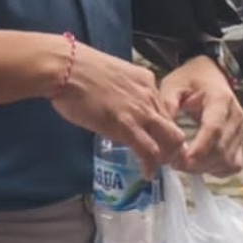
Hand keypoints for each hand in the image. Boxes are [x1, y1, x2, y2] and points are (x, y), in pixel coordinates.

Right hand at [51, 41, 185, 177]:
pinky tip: (147, 173)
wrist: (69, 69)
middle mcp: (150, 94)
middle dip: (172, 145)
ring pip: (170, 139)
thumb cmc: (80, 70)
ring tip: (156, 168)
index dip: (161, 126)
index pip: (163, 108)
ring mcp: (141, 111)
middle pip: (173, 125)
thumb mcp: (113, 76)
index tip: (156, 137)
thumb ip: (122, 91)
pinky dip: (151, 166)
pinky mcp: (127, 127)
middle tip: (162, 157)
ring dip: (166, 157)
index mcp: (145, 80)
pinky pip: (149, 151)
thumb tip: (117, 106)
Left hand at [159, 55, 242, 176]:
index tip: (181, 160)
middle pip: (220, 149)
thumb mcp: (173, 86)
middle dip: (197, 163)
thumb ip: (167, 107)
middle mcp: (235, 116)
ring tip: (184, 162)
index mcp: (220, 100)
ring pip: (227, 161)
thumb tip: (161, 133)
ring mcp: (240, 130)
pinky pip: (233, 164)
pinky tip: (200, 164)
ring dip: (205, 168)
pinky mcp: (239, 140)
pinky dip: (217, 169)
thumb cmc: (190, 79)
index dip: (199, 149)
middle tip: (174, 162)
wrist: (209, 72)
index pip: (213, 129)